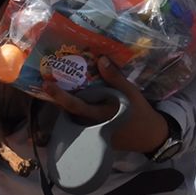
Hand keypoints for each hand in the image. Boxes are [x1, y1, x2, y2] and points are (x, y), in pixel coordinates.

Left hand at [42, 57, 170, 153]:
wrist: (149, 135)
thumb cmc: (139, 112)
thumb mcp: (131, 93)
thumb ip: (115, 78)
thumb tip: (101, 59)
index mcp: (101, 114)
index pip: (77, 106)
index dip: (60, 96)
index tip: (47, 85)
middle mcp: (92, 124)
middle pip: (69, 110)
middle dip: (57, 96)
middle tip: (46, 80)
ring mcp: (92, 130)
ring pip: (73, 115)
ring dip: (64, 101)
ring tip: (56, 83)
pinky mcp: (95, 132)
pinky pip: (81, 118)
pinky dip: (76, 106)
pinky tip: (74, 93)